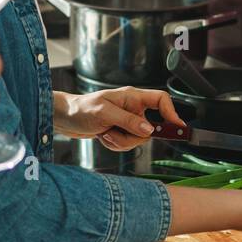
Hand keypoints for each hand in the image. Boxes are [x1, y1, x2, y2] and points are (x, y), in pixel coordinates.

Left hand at [55, 86, 184, 151]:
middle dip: (131, 136)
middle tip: (113, 131)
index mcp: (132, 97)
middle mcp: (133, 108)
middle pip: (149, 129)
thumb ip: (128, 121)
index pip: (161, 100)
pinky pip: (126, 145)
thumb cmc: (82, 109)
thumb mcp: (105, 113)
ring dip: (120, 142)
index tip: (177, 128)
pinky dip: (114, 144)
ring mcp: (127, 121)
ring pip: (137, 140)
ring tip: (104, 133)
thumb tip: (149, 129)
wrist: (65, 118)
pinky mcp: (120, 131)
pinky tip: (102, 136)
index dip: (172, 113)